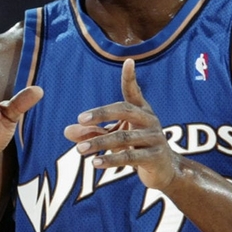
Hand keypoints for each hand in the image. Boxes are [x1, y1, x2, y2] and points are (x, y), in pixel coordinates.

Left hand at [63, 58, 178, 189]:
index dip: (130, 78)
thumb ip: (91, 133)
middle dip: (101, 114)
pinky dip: (111, 159)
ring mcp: (154, 138)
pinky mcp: (155, 156)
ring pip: (123, 138)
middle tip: (80, 120)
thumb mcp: (113, 138)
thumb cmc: (137, 148)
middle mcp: (149, 120)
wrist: (164, 170)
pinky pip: (130, 156)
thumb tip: (67, 131)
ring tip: (80, 150)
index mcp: (140, 111)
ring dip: (99, 143)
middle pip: (125, 111)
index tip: (129, 61)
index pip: (134, 92)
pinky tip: (95, 163)